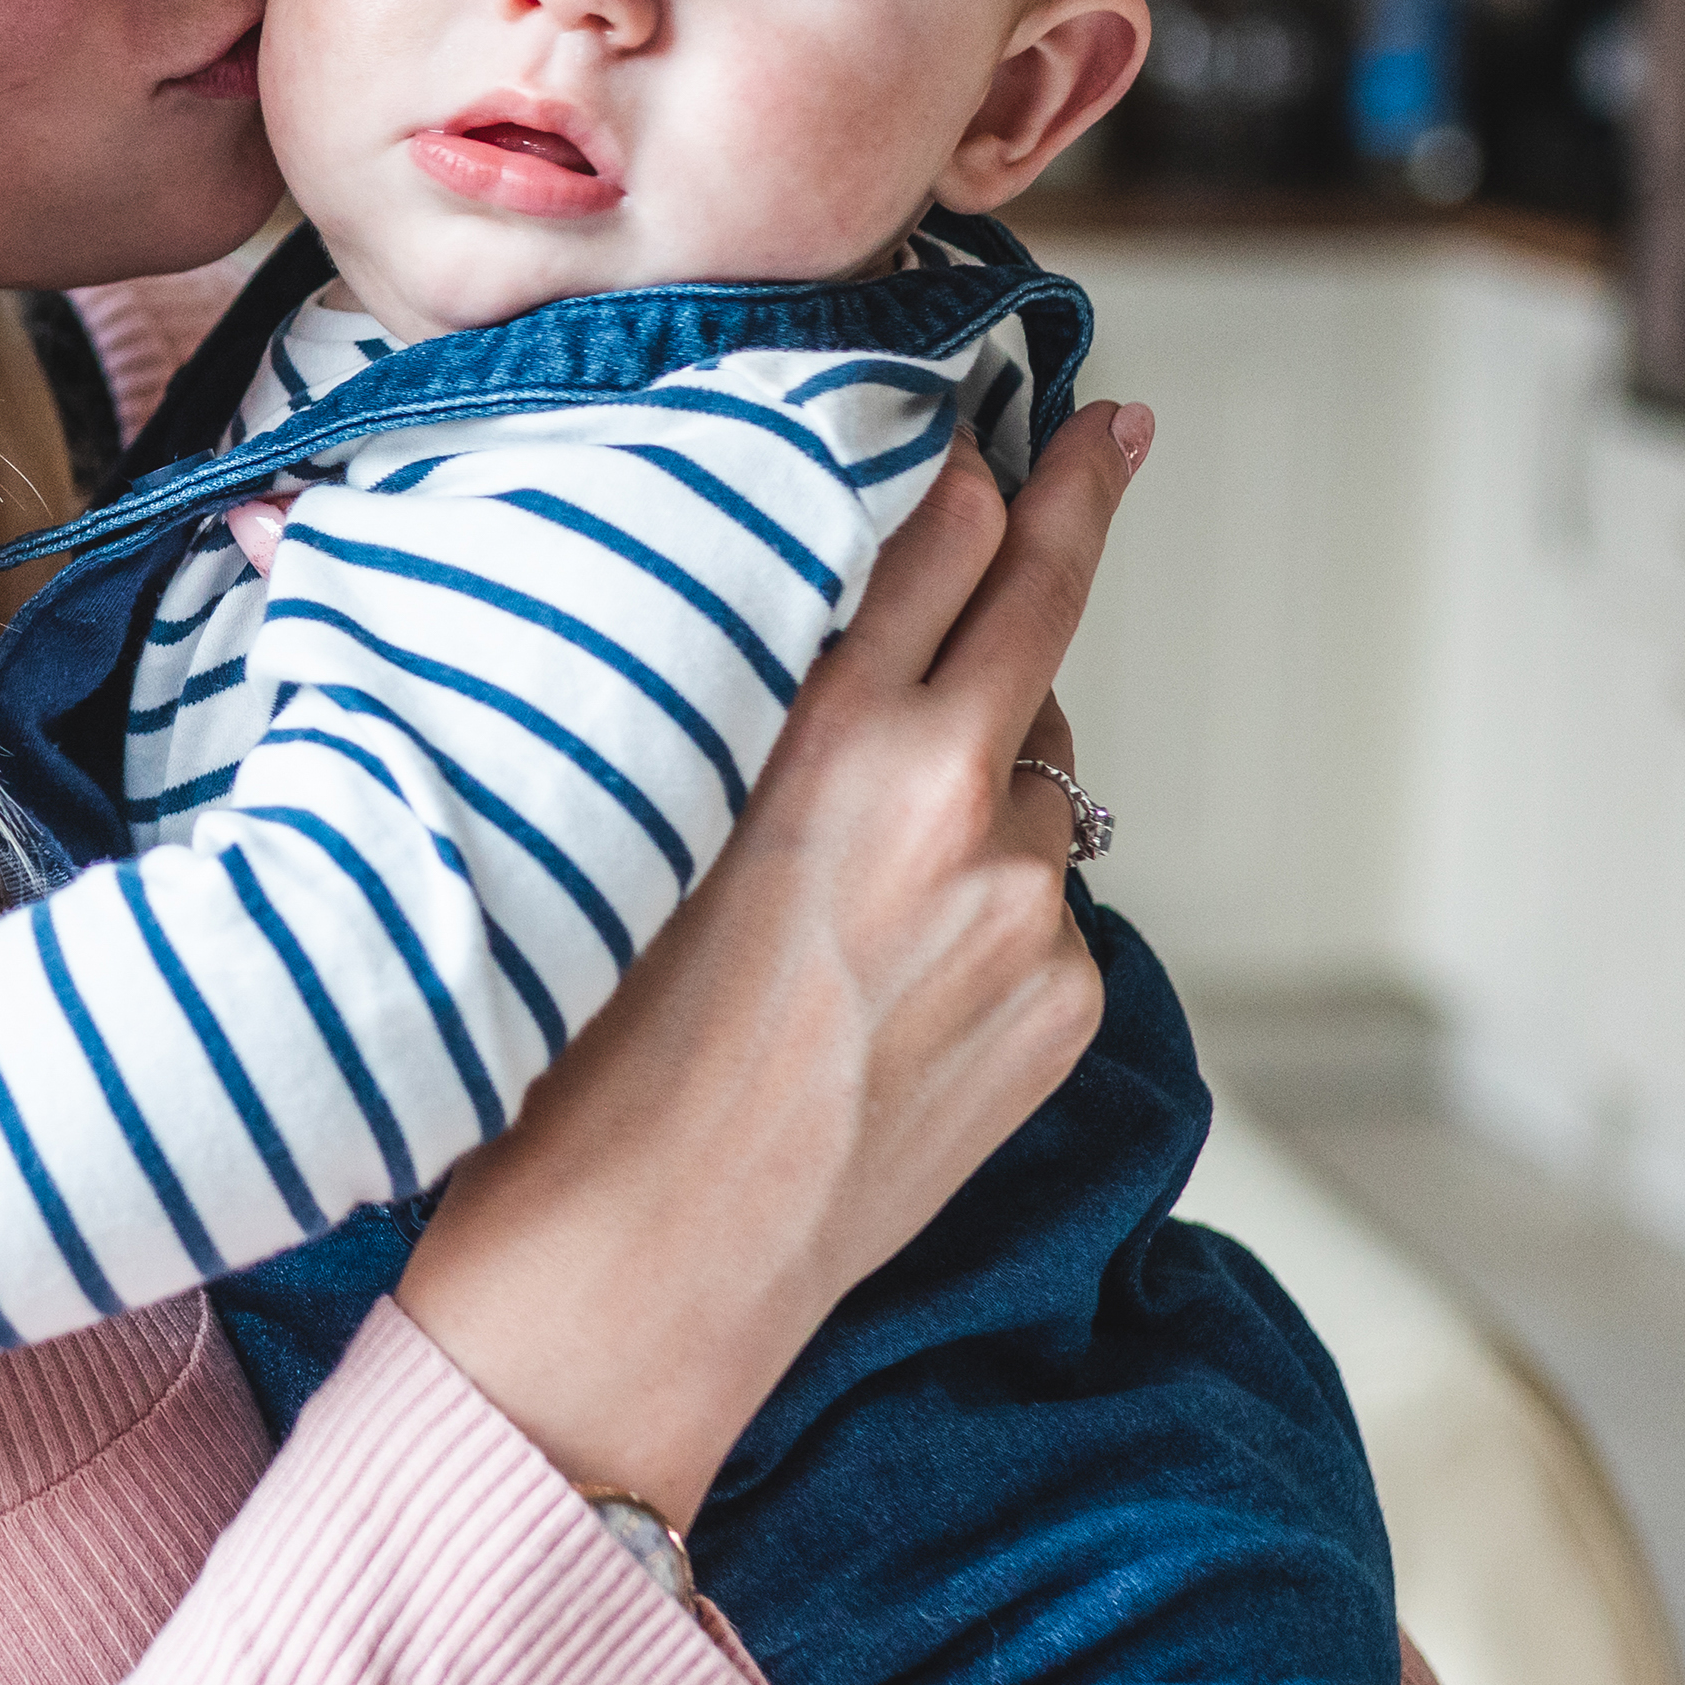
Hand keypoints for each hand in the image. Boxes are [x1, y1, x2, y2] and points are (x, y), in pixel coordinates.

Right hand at [393, 410, 1147, 1519]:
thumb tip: (611, 574)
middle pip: (1045, 602)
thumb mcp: (606, 823)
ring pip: (1039, 771)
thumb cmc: (570, 1051)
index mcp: (820, 731)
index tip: (1014, 411)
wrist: (639, 1274)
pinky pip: (1048, 898)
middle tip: (1115, 431)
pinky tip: (893, 968)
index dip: (980, 456)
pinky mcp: (1066, 1000)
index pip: (940, 527)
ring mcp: (1026, 904)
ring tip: (871, 857)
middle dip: (1078, 502)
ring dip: (986, 771)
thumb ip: (686, 694)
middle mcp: (946, 797)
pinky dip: (994, 900)